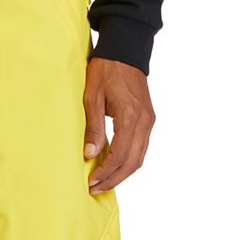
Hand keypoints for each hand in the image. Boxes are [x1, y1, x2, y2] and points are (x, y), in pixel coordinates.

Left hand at [83, 56, 155, 193]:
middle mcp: (145, 121)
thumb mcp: (92, 96)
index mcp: (130, 116)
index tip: (91, 182)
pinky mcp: (148, 119)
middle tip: (95, 188)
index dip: (106, 172)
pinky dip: (128, 160)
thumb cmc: (106, 69)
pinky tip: (114, 165)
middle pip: (133, 162)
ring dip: (122, 173)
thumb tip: (90, 155)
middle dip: (114, 179)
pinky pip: (141, 147)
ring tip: (103, 181)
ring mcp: (149, 120)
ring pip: (140, 157)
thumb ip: (93, 127)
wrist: (126, 50)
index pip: (120, 154)